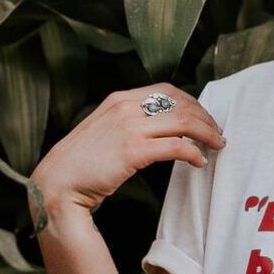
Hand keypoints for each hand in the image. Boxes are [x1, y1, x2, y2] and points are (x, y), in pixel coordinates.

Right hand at [28, 83, 224, 229]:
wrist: (57, 183)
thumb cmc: (80, 164)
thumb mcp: (102, 130)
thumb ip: (126, 122)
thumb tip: (157, 128)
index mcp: (119, 99)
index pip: (166, 90)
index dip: (191, 102)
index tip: (203, 117)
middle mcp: (125, 107)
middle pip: (180, 103)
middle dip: (205, 117)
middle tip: (217, 133)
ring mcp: (129, 127)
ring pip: (183, 121)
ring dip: (206, 133)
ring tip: (216, 146)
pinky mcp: (132, 150)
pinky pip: (176, 146)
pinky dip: (193, 152)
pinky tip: (199, 161)